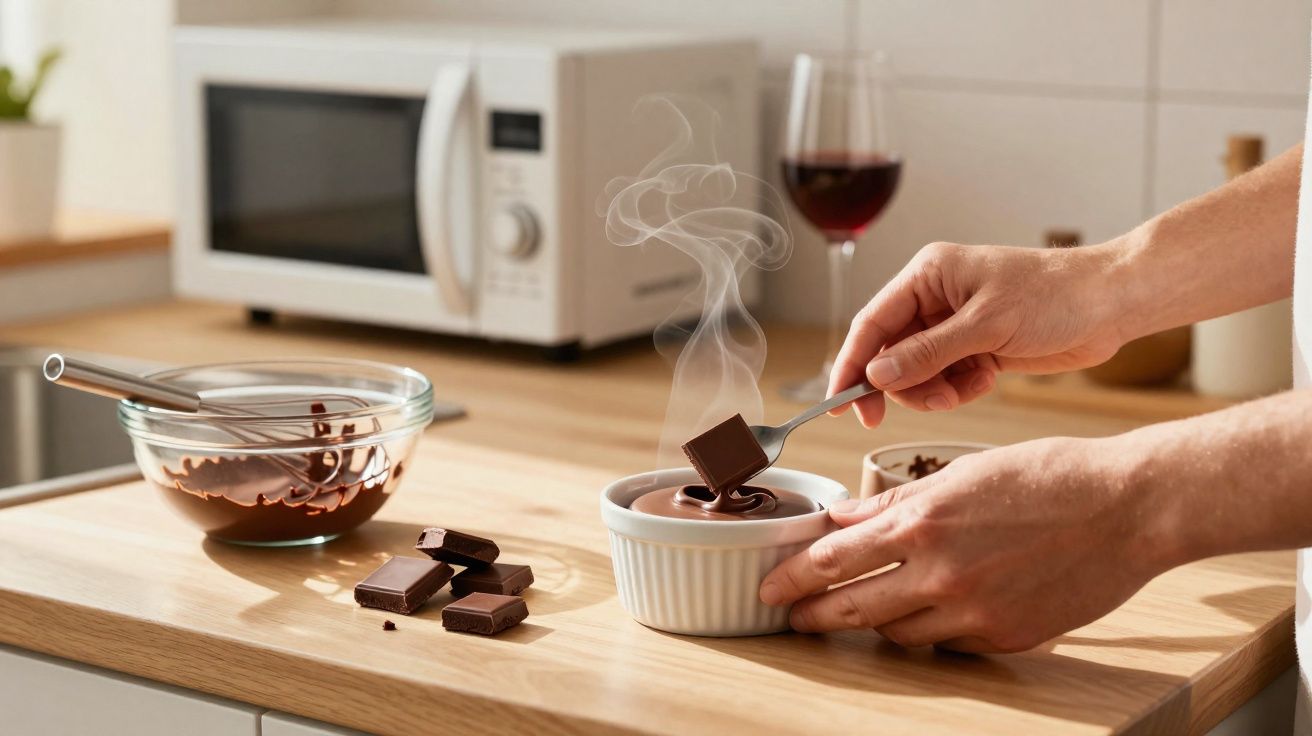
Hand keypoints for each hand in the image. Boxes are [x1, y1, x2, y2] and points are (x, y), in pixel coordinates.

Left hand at [758, 437, 1172, 652]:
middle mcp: (942, 574)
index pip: (834, 561)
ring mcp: (976, 613)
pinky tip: (931, 612)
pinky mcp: (1007, 637)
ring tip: (865, 610)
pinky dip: (931, 630)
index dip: (794, 579)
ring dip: (875, 623)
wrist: (1128, 508)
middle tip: (794, 619)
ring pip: (900, 634)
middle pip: (854, 609)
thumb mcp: (963, 474)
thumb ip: (897, 503)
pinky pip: (949, 644)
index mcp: (924, 523)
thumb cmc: (1049, 476)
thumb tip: (845, 516)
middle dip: (815, 616)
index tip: (771, 589)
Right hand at [829, 242, 1128, 426]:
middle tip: (915, 407)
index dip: (852, 365)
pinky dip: (958, 389)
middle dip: (901, 385)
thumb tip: (876, 376)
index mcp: (927, 276)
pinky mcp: (975, 349)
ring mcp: (954, 326)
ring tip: (964, 390)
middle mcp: (934, 300)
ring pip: (915, 373)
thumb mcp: (986, 325)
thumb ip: (927, 353)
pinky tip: (985, 380)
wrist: (1111, 304)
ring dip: (933, 391)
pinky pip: (945, 380)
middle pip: (889, 354)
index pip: (872, 324)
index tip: (839, 405)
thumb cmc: (1055, 295)